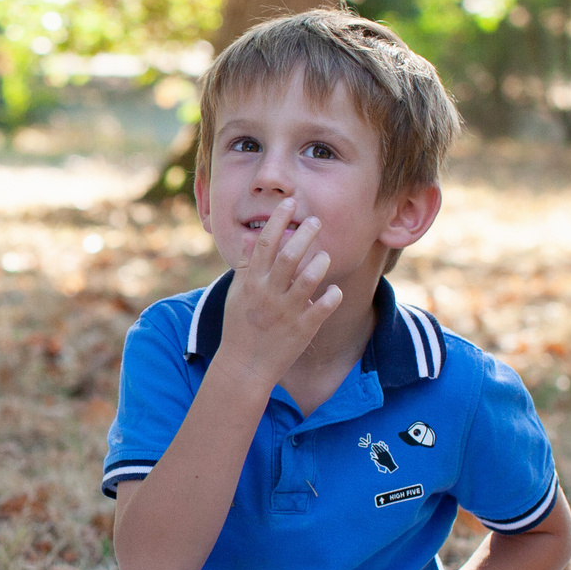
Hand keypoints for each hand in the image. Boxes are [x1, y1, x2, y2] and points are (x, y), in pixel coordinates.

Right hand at [221, 198, 346, 381]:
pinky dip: (331, 297)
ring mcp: (286, 312)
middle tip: (316, 220)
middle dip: (304, 234)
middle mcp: (268, 294)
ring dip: (320, 263)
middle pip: (288, 256)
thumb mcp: (236, 294)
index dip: (278, 220)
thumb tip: (250, 239)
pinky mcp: (302, 329)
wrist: (244, 366)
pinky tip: (335, 291)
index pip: (264, 244)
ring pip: (308, 279)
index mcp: (251, 283)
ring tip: (325, 255)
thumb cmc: (239, 327)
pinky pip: (322, 308)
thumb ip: (245, 266)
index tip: (289, 203)